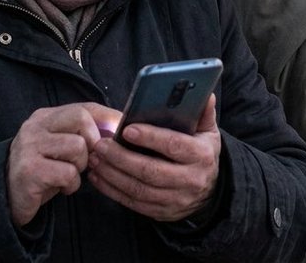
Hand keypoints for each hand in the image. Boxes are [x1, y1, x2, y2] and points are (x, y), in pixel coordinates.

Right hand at [6, 102, 119, 226]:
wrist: (6, 197)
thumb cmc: (42, 170)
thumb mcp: (59, 147)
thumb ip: (81, 134)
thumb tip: (117, 127)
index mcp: (45, 117)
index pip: (84, 107)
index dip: (108, 116)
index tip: (122, 127)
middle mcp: (35, 127)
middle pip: (82, 118)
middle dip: (93, 142)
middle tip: (87, 160)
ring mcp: (30, 147)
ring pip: (78, 146)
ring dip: (80, 166)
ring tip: (68, 175)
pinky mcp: (30, 170)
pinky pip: (68, 173)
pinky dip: (71, 184)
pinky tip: (61, 188)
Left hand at [88, 95, 220, 221]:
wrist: (210, 191)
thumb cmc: (201, 153)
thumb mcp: (208, 132)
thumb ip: (203, 112)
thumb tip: (205, 94)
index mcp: (201, 155)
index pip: (174, 145)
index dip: (150, 138)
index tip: (127, 129)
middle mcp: (190, 180)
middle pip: (151, 171)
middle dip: (122, 158)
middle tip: (101, 145)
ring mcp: (175, 199)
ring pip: (138, 189)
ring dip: (112, 174)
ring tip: (95, 159)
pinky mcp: (161, 212)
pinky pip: (133, 202)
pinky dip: (112, 190)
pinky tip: (98, 177)